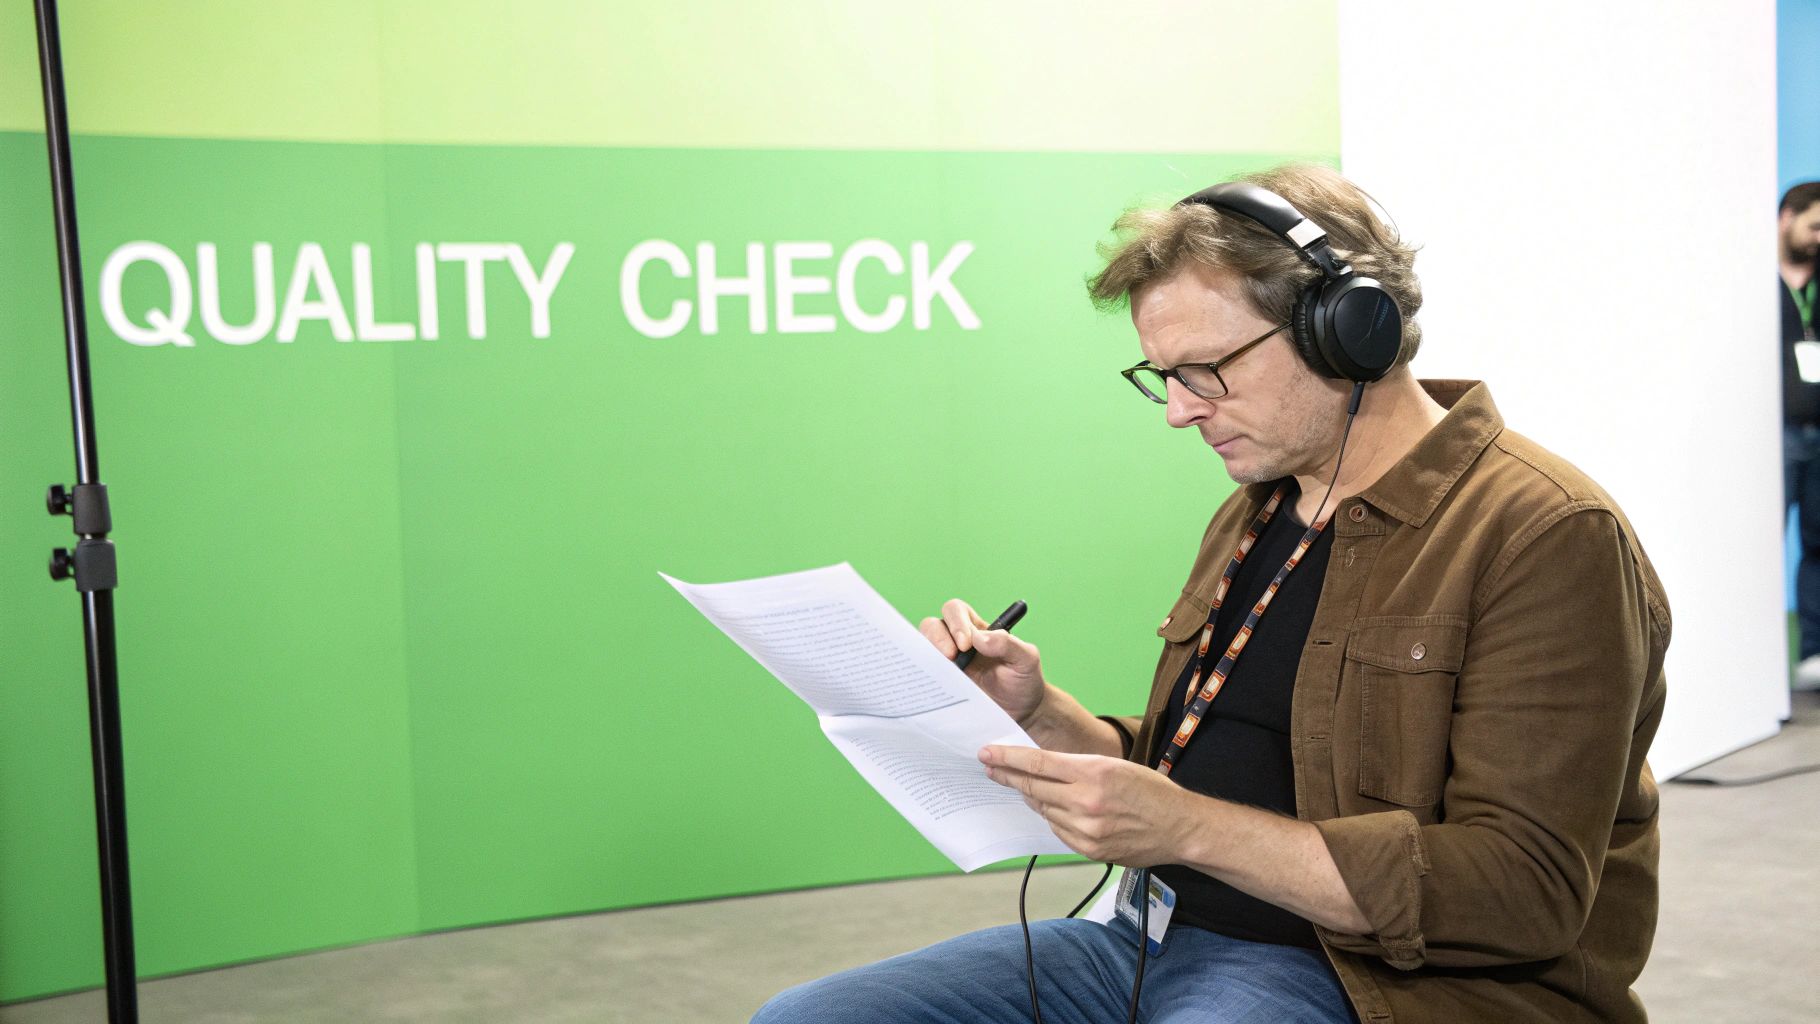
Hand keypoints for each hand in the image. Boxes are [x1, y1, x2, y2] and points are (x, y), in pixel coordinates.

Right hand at [920, 598, 1046, 725]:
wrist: (1022, 713)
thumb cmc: (1024, 680)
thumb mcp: (1026, 659)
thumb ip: (1008, 644)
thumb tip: (979, 638)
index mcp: (977, 630)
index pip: (956, 611)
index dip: (956, 622)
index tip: (967, 644)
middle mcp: (957, 643)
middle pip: (932, 625)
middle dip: (938, 638)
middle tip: (951, 658)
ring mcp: (947, 664)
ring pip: (922, 648)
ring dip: (929, 655)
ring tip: (944, 671)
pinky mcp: (942, 684)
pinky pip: (925, 676)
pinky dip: (924, 677)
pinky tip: (935, 686)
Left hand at [979, 744, 1193, 866]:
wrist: (1179, 827)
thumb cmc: (1150, 791)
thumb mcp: (1114, 766)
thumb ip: (1077, 767)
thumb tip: (1040, 768)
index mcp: (1093, 773)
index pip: (1038, 763)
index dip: (1008, 758)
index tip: (987, 753)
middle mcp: (1086, 801)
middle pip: (1033, 787)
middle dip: (1007, 776)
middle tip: (990, 768)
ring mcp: (1086, 829)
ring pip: (1044, 810)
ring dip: (1032, 798)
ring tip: (1026, 787)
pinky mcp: (1089, 850)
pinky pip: (1058, 830)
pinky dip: (1053, 818)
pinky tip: (1057, 810)